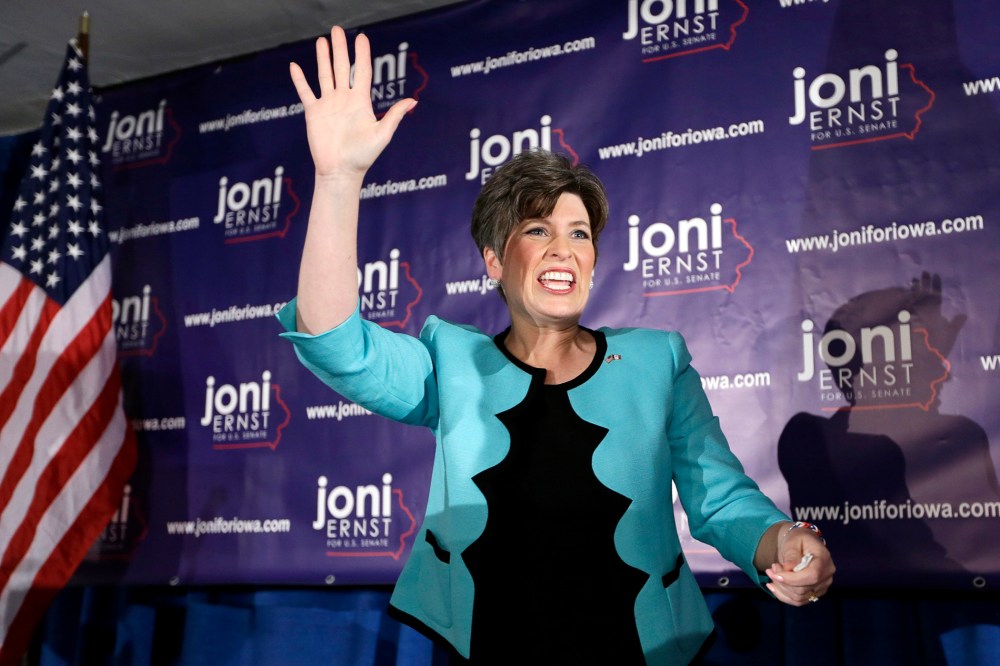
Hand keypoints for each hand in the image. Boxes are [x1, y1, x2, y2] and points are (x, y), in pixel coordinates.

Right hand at [289, 26, 414, 180]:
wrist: (341, 171)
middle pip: (342, 67)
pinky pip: (305, 92)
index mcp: (361, 102)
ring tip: (322, 40)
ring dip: (323, 58)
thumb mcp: (382, 134)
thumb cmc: (363, 157)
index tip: (361, 38)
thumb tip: (413, 101)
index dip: (362, 54)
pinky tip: (295, 66)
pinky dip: (299, 80)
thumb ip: (395, 115)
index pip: (361, 71)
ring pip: (324, 75)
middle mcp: (344, 99)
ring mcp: (328, 105)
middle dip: (340, 48)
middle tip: (337, 29)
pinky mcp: (313, 113)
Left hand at [765, 527, 834, 605]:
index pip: (812, 576)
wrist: (801, 544)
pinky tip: (772, 586)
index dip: (792, 579)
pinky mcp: (814, 593)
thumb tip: (788, 569)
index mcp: (824, 559)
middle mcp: (827, 575)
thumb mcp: (793, 541)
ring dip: (781, 588)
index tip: (775, 573)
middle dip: (782, 582)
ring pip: (799, 597)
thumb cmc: (797, 539)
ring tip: (771, 573)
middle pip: (804, 589)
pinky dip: (783, 596)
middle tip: (770, 569)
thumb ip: (791, 554)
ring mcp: (822, 586)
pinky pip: (798, 601)